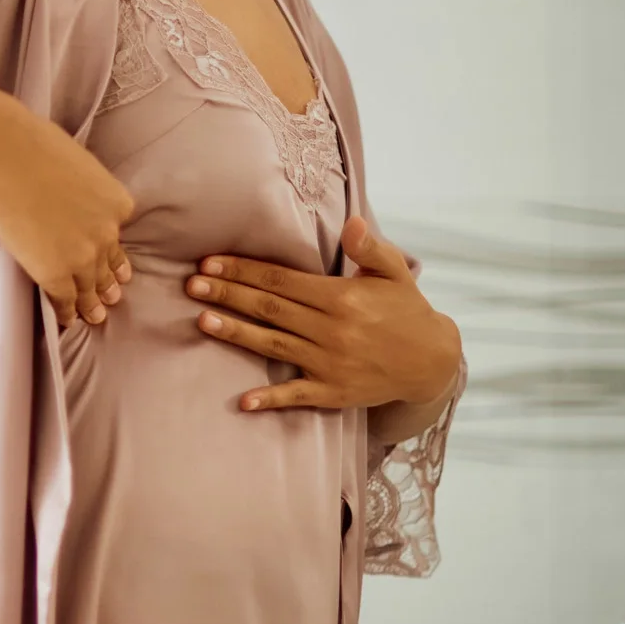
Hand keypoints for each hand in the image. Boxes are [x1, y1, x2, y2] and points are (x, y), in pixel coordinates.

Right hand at [0, 112, 135, 329]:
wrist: (9, 158)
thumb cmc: (36, 146)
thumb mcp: (78, 163)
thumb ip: (83, 186)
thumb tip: (68, 188)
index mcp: (117, 204)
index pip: (117, 229)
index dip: (111, 244)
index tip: (112, 255)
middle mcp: (107, 234)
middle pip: (109, 263)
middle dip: (110, 281)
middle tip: (113, 295)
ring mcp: (83, 257)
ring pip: (90, 287)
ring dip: (92, 304)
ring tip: (96, 316)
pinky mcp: (54, 273)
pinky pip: (64, 299)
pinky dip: (67, 312)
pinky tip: (67, 321)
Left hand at [183, 215, 460, 412]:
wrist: (432, 362)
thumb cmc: (407, 310)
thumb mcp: (395, 272)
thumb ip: (370, 248)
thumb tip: (353, 222)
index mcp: (341, 298)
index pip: (282, 280)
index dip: (244, 270)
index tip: (211, 262)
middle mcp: (332, 330)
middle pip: (270, 308)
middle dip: (228, 295)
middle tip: (192, 285)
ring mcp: (330, 363)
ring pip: (273, 345)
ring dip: (236, 333)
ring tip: (202, 320)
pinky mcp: (333, 393)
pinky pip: (296, 396)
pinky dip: (270, 399)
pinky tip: (243, 401)